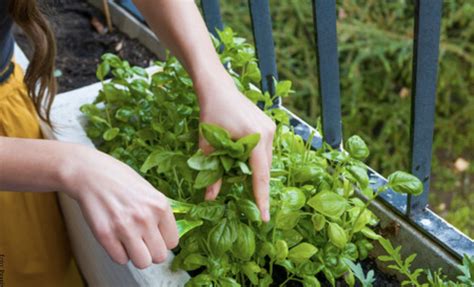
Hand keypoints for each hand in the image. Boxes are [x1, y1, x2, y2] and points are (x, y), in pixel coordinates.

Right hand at [65, 146, 178, 268]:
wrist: (90, 173)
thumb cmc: (120, 180)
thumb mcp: (149, 191)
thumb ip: (159, 214)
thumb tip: (166, 237)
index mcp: (160, 206)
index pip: (173, 242)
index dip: (163, 241)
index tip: (155, 236)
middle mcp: (145, 218)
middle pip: (159, 256)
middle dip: (151, 251)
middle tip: (142, 241)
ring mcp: (125, 228)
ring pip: (142, 263)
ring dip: (136, 255)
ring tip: (130, 242)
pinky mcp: (105, 235)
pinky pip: (121, 260)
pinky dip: (119, 253)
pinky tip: (116, 238)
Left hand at [195, 73, 275, 221]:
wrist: (217, 87)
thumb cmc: (210, 113)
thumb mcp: (208, 144)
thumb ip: (212, 172)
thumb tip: (210, 198)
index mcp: (255, 138)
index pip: (260, 175)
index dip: (261, 198)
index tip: (264, 217)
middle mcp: (268, 133)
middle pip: (264, 169)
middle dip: (257, 187)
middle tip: (252, 206)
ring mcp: (270, 128)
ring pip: (265, 160)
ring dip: (256, 172)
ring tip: (244, 183)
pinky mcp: (268, 125)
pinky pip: (264, 150)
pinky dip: (256, 161)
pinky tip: (245, 164)